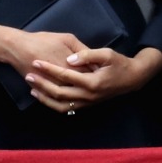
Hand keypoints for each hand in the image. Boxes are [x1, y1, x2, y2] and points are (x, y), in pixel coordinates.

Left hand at [26, 45, 161, 113]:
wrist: (133, 79)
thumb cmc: (119, 64)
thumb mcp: (106, 54)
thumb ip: (87, 55)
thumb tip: (69, 58)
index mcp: (92, 82)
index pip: (64, 76)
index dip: (48, 69)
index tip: (36, 62)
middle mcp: (88, 96)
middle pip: (59, 93)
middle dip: (42, 84)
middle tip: (28, 75)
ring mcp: (88, 103)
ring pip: (62, 105)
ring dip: (45, 98)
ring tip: (32, 89)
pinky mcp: (87, 105)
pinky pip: (68, 109)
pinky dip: (54, 105)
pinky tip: (44, 97)